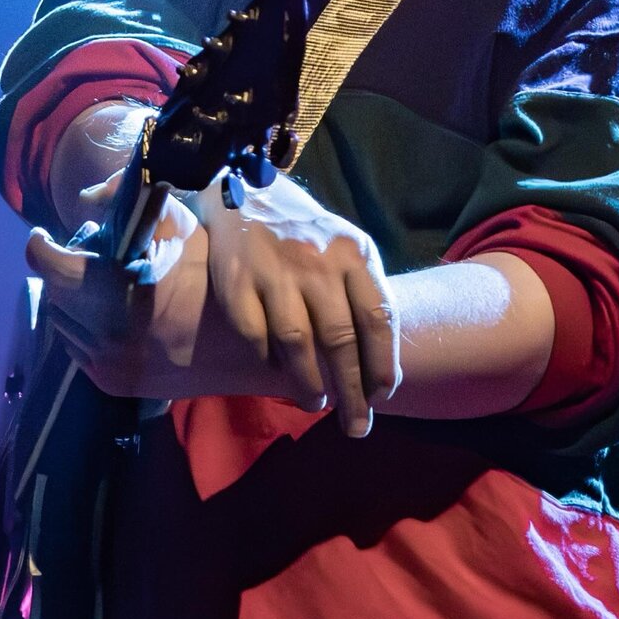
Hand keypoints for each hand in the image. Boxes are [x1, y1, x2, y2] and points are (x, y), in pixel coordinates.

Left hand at [25, 185, 213, 400]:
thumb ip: (130, 204)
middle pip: (54, 293)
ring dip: (70, 301)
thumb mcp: (180, 227)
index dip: (42, 246)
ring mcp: (107, 363)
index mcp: (118, 289)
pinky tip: (107, 315)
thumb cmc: (218, 278)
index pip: (50, 266)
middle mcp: (104, 332)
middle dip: (63, 271)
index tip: (45, 237)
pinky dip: (82, 328)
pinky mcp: (113, 384)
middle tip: (85, 257)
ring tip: (97, 286)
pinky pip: (76, 349)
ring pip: (61, 324)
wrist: (252, 344)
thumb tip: (87, 197)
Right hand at [192, 170, 397, 437]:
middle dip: (350, 391)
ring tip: (316, 403)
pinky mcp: (236, 280)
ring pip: (297, 342)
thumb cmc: (309, 236)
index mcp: (354, 254)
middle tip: (356, 426)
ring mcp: (274, 270)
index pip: (377, 318)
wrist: (248, 192)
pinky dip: (267, 360)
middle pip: (339, 339)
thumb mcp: (348, 251)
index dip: (382, 363)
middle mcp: (317, 262)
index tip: (382, 397)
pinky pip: (255, 334)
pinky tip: (275, 370)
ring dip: (308, 383)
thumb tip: (380, 373)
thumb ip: (364, 299)